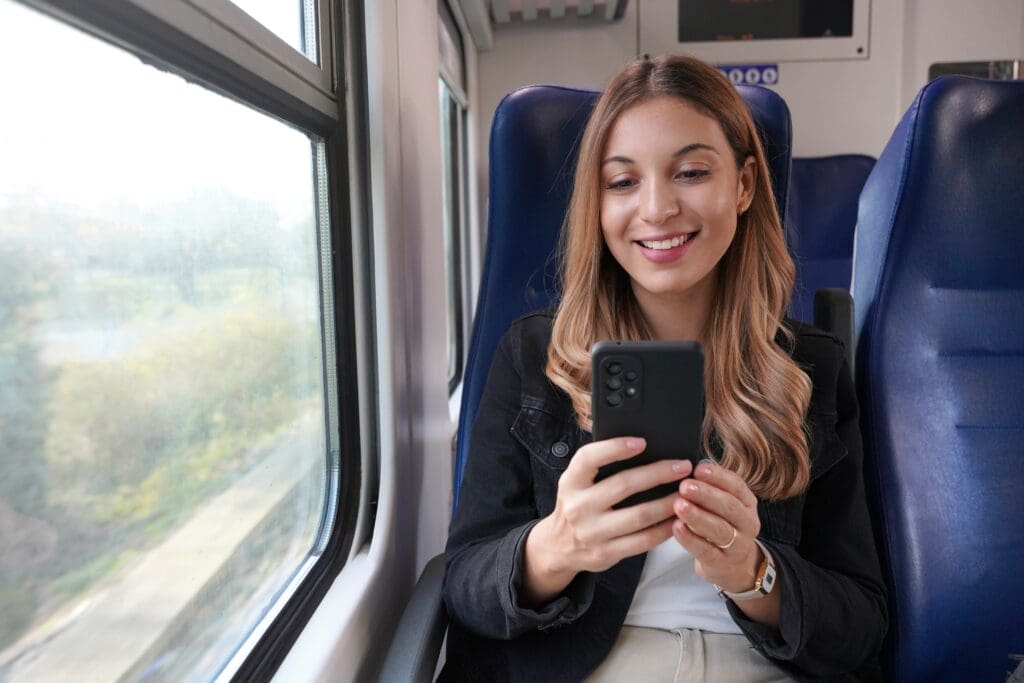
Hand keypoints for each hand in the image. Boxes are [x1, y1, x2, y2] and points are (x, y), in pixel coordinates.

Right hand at [521, 437, 690, 605]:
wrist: (558, 546)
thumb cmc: (577, 504)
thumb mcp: (576, 482)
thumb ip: (598, 467)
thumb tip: (641, 447)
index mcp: (571, 483)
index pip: (588, 458)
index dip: (614, 448)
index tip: (642, 442)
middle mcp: (578, 507)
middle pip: (623, 485)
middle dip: (658, 473)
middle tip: (683, 466)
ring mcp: (592, 533)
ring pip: (639, 515)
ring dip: (668, 502)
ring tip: (687, 492)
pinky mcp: (606, 554)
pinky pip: (643, 541)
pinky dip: (664, 529)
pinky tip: (677, 518)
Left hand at [672, 460, 762, 593]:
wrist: (734, 566)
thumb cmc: (721, 525)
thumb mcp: (722, 505)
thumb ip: (709, 488)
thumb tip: (688, 466)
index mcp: (747, 503)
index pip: (737, 486)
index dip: (718, 476)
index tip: (698, 469)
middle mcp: (747, 523)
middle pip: (729, 506)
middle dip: (706, 495)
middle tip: (685, 486)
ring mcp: (738, 545)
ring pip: (720, 529)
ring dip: (698, 516)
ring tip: (679, 505)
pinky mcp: (722, 564)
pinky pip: (706, 551)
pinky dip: (690, 539)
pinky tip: (677, 528)